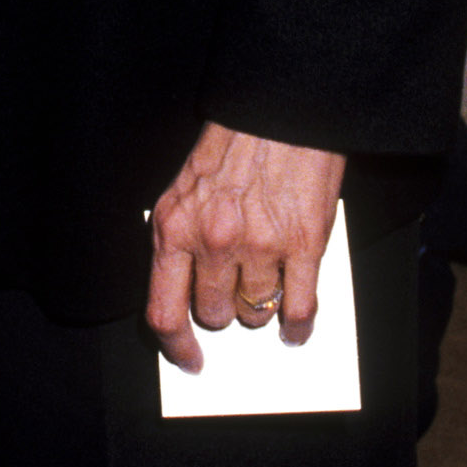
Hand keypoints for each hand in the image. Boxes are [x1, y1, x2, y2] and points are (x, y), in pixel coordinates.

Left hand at [146, 123, 346, 373]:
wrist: (281, 106)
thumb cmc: (235, 143)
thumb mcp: (186, 188)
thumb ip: (183, 239)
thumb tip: (194, 294)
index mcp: (174, 226)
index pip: (163, 311)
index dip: (176, 346)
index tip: (189, 359)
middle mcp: (213, 240)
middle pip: (215, 314)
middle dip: (224, 310)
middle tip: (234, 294)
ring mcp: (260, 244)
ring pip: (255, 313)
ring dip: (260, 308)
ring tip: (266, 287)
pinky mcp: (303, 243)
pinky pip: (297, 309)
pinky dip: (298, 326)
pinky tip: (295, 326)